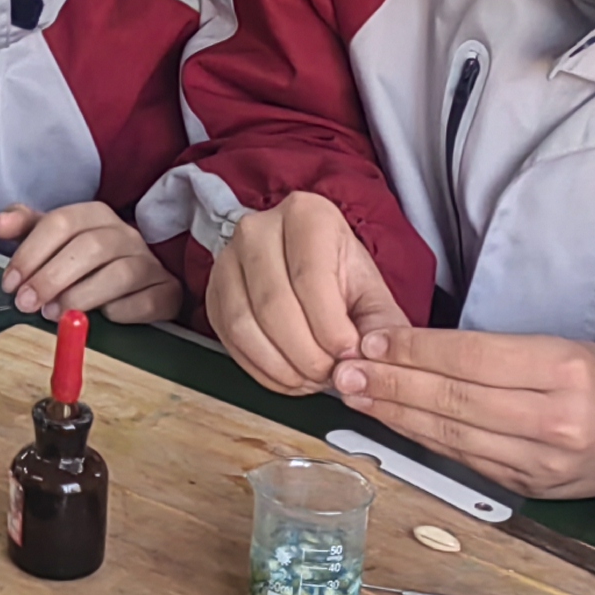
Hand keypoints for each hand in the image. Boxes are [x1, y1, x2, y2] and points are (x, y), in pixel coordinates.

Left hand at [0, 201, 180, 322]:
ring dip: (81, 296)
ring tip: (54, 315)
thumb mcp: (54, 241)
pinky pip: (147, 300)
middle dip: (51, 277)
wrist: (141, 281)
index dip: (31, 253)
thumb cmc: (87, 262)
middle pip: (89, 247)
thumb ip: (26, 228)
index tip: (10, 283)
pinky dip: (122, 311)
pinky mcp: (167, 291)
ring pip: (120, 273)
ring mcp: (150, 262)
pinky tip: (102, 318)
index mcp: (95, 214)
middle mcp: (126, 233)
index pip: (61, 222)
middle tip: (26, 303)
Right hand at [208, 191, 408, 393]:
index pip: (311, 278)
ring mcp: (228, 258)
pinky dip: (260, 369)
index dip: (331, 327)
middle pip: (274, 304)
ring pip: (244, 324)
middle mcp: (258, 229)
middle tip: (329, 374)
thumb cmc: (341, 275)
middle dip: (306, 353)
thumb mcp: (372, 293)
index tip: (349, 355)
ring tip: (310, 378)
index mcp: (306, 215)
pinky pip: (228, 339)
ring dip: (280, 366)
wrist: (307, 264)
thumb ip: (380, 328)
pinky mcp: (213, 291)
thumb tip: (365, 364)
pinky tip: (287, 376)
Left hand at [330, 326, 594, 498]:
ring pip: (455, 436)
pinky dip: (426, 442)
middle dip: (394, 386)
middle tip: (348, 373)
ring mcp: (543, 462)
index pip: (473, 358)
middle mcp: (555, 420)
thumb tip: (412, 351)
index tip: (374, 343)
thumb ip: (491, 353)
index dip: (417, 351)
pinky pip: (467, 461)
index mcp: (564, 371)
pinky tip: (396, 425)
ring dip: (398, 417)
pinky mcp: (531, 489)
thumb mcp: (557, 348)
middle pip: (457, 401)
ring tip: (359, 398)